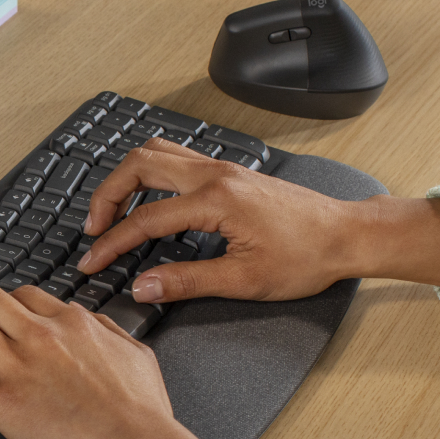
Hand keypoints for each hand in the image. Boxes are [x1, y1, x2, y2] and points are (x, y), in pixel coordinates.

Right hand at [79, 138, 439, 301]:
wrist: (346, 235)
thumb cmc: (307, 257)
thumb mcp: (244, 280)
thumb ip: (186, 281)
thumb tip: (142, 286)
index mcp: (216, 201)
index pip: (145, 219)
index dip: (112, 243)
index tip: (92, 262)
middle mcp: (215, 174)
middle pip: (139, 165)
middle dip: (107, 195)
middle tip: (93, 229)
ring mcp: (223, 168)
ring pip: (156, 152)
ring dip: (126, 178)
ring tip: (112, 210)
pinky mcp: (230, 172)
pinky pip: (176, 157)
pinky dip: (150, 173)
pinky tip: (148, 198)